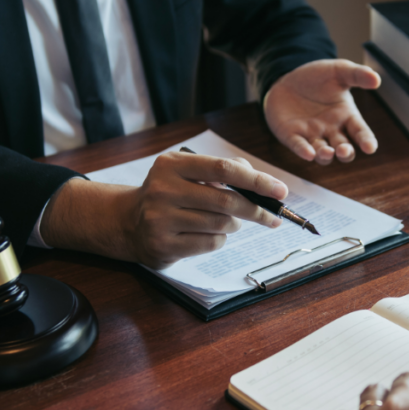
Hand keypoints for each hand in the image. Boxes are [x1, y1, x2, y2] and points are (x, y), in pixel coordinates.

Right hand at [39, 153, 286, 268]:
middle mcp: (163, 189)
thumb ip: (223, 170)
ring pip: (220, 224)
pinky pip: (210, 243)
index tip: (280, 191)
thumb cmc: (169, 194)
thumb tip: (261, 181)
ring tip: (227, 222)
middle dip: (256, 210)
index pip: (223, 169)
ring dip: (234, 225)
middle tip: (273, 217)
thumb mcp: (188, 173)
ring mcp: (160, 219)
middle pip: (226, 200)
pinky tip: (208, 234)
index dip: (256, 180)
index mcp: (171, 165)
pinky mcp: (163, 245)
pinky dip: (219, 240)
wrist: (128, 222)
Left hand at [263, 59, 380, 164]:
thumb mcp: (339, 70)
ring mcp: (312, 135)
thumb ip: (357, 74)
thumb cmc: (317, 77)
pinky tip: (308, 153)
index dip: (366, 141)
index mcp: (347, 116)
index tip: (370, 148)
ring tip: (327, 152)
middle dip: (345, 153)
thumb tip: (376, 79)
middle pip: (343, 149)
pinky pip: (298, 146)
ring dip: (326, 156)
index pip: (361, 132)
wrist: (288, 78)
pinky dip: (303, 151)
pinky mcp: (292, 136)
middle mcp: (332, 130)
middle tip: (344, 150)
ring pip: (323, 153)